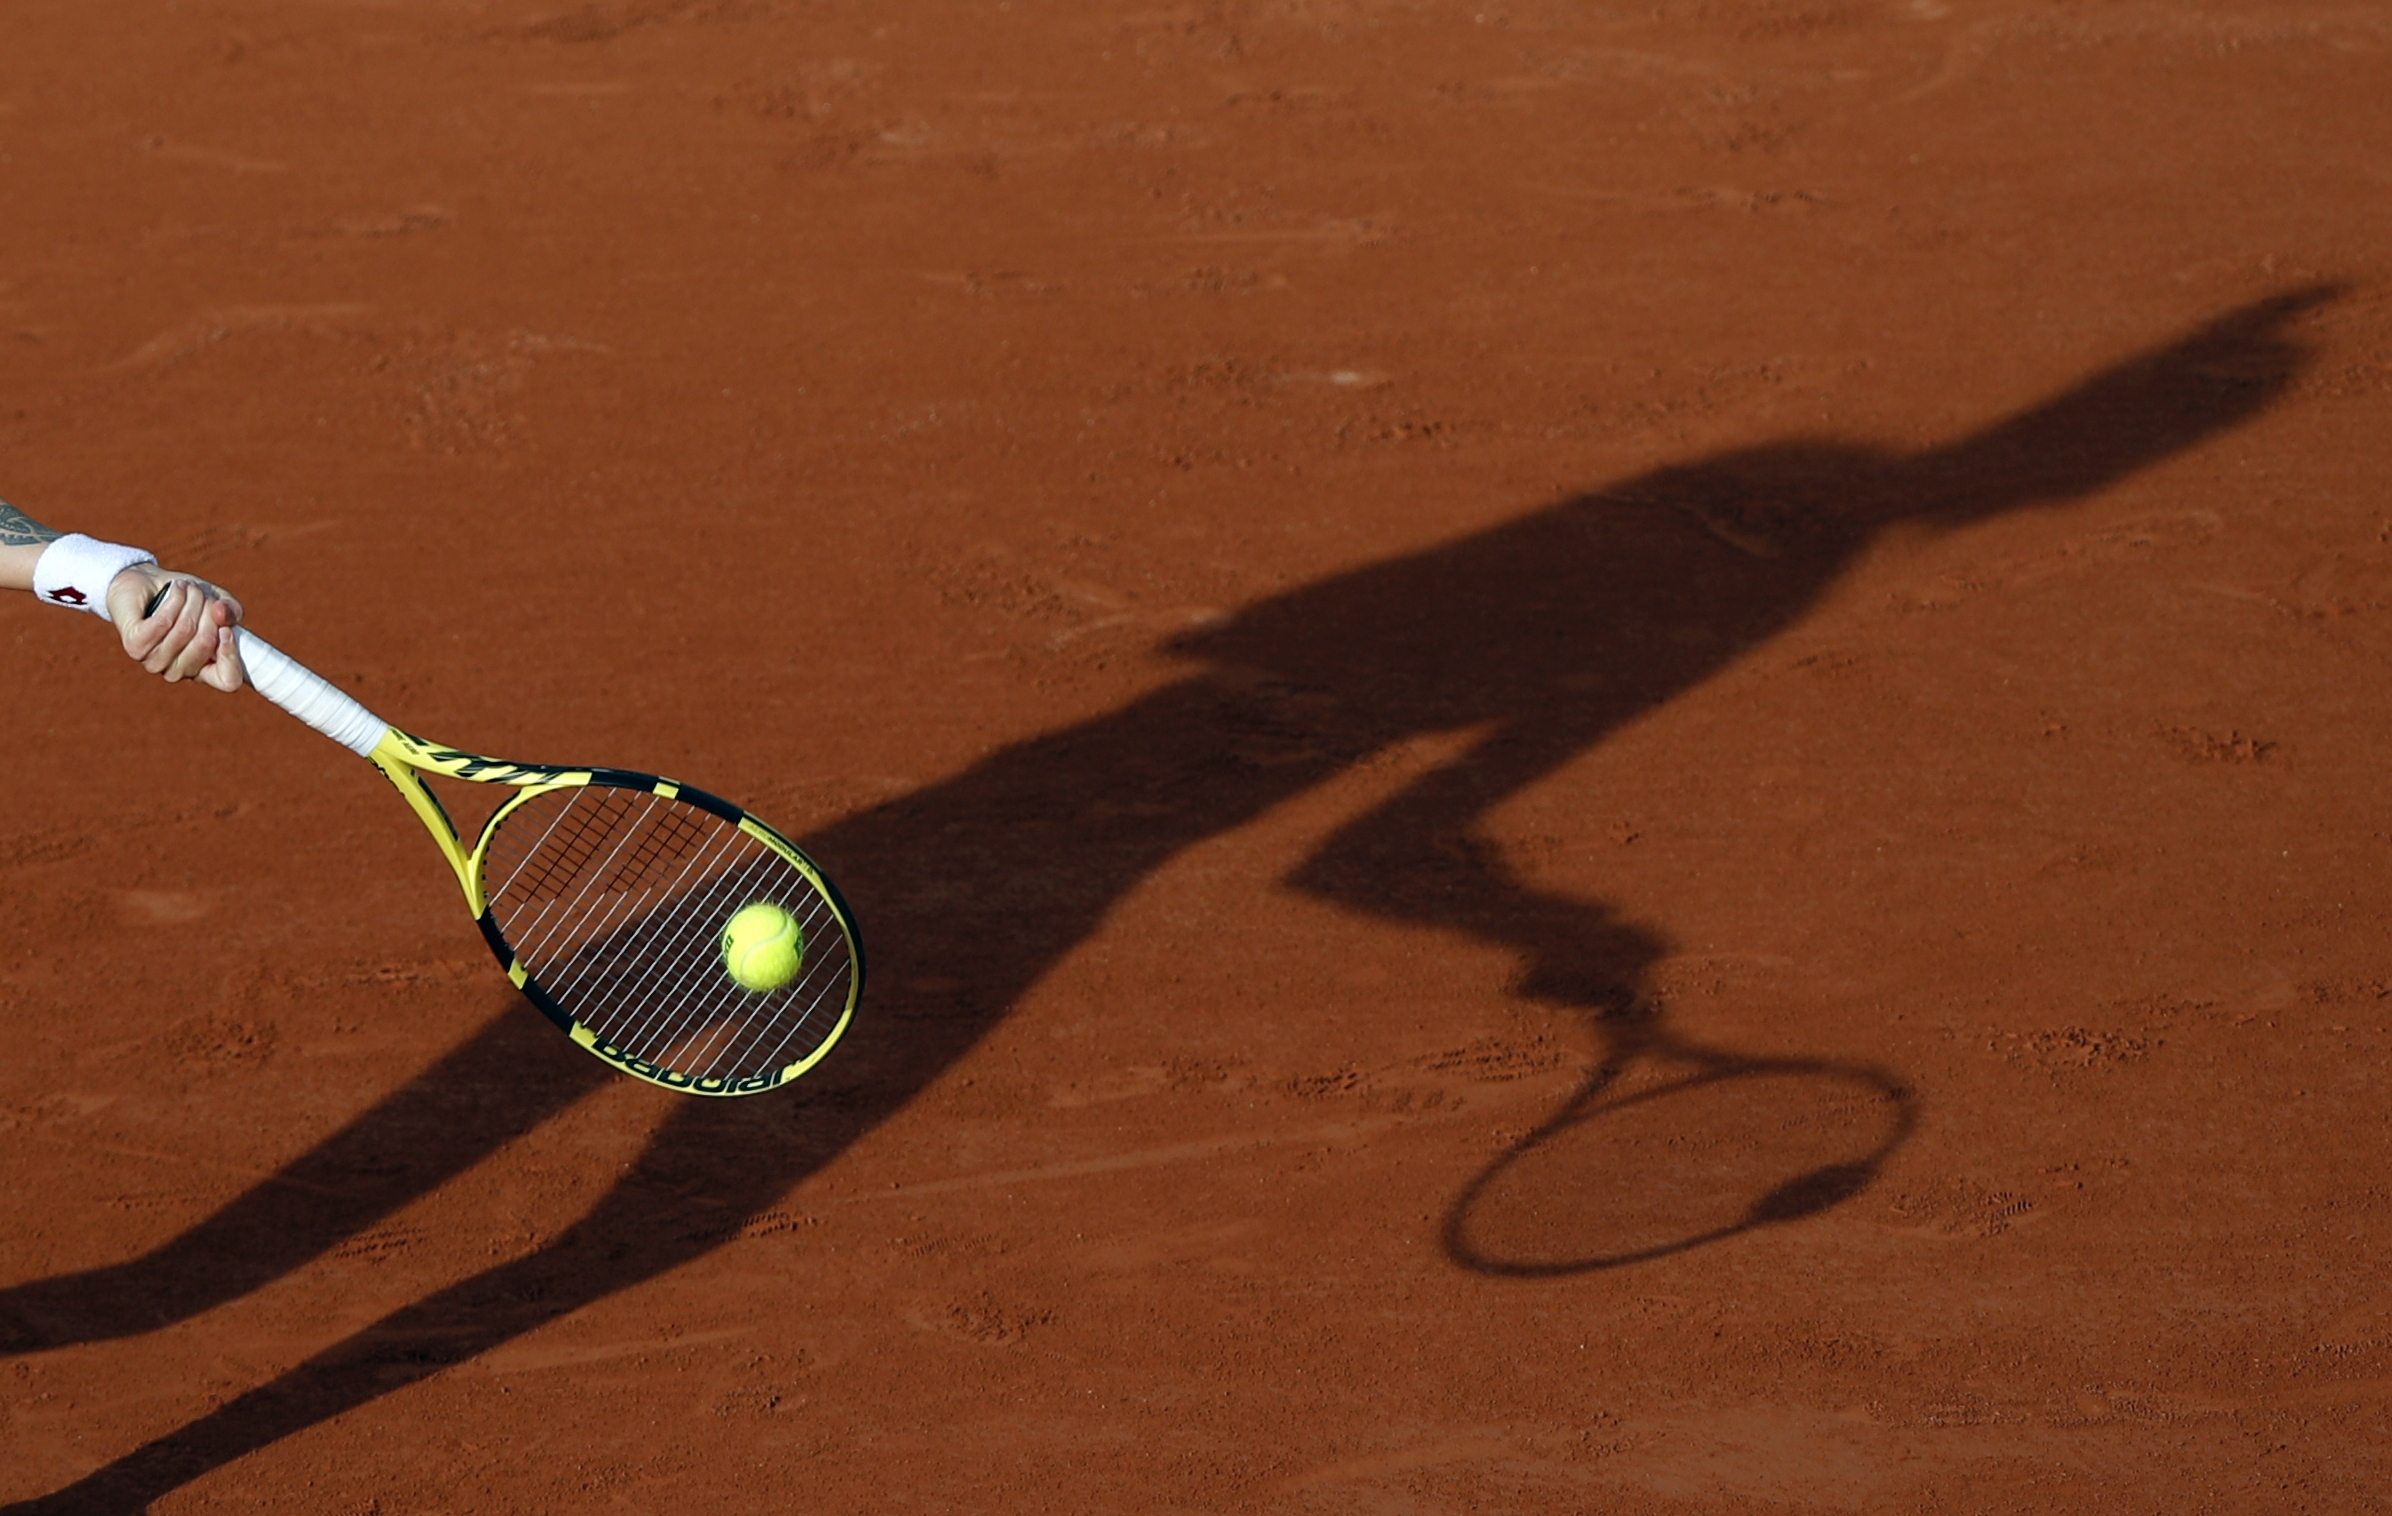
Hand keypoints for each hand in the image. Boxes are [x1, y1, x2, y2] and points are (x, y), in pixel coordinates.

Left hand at [107, 564, 246, 691]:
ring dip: (191, 600)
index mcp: (203, 670)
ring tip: (188, 587)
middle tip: (202, 594)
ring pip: (184, 630)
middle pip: (206, 643)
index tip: (226, 630)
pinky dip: (174, 600)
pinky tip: (176, 589)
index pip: (228, 681)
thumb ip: (232, 612)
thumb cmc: (185, 599)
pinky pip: (163, 623)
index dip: (231, 656)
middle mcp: (179, 672)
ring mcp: (155, 662)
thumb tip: (222, 614)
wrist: (145, 584)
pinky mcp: (135, 646)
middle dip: (208, 609)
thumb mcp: (218, 603)